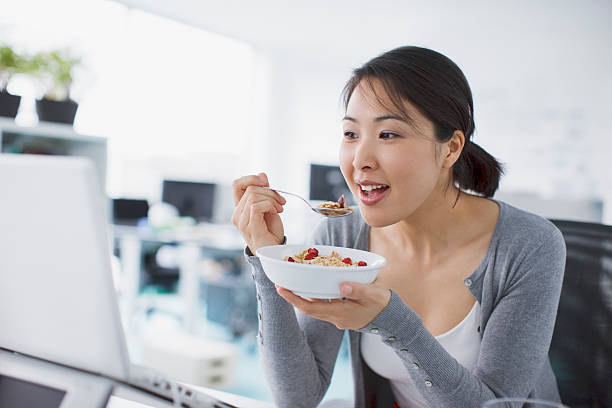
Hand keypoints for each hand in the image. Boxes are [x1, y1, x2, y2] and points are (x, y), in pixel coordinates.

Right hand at [231, 172, 286, 253]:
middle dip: (270, 191)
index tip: (266, 181)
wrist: (274, 252)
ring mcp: (241, 221)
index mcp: (240, 208)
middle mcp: (237, 214)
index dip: (251, 178)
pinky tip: (276, 212)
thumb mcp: (269, 206)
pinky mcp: (249, 227)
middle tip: (281, 202)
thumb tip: (262, 174)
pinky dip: (270, 205)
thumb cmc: (271, 232)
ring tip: (280, 208)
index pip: (237, 184)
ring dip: (272, 199)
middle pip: (250, 188)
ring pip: (254, 195)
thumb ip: (264, 192)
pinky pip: (257, 206)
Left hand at [276, 281, 391, 329]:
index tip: (281, 289)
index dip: (294, 299)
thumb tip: (342, 286)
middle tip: (280, 284)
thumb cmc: (383, 305)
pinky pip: (324, 305)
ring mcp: (338, 316)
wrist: (393, 319)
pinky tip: (314, 285)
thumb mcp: (373, 295)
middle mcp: (335, 317)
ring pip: (315, 306)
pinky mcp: (342, 313)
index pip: (310, 307)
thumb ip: (358, 290)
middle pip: (309, 308)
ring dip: (303, 297)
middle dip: (294, 297)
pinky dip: (316, 296)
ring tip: (293, 283)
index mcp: (340, 313)